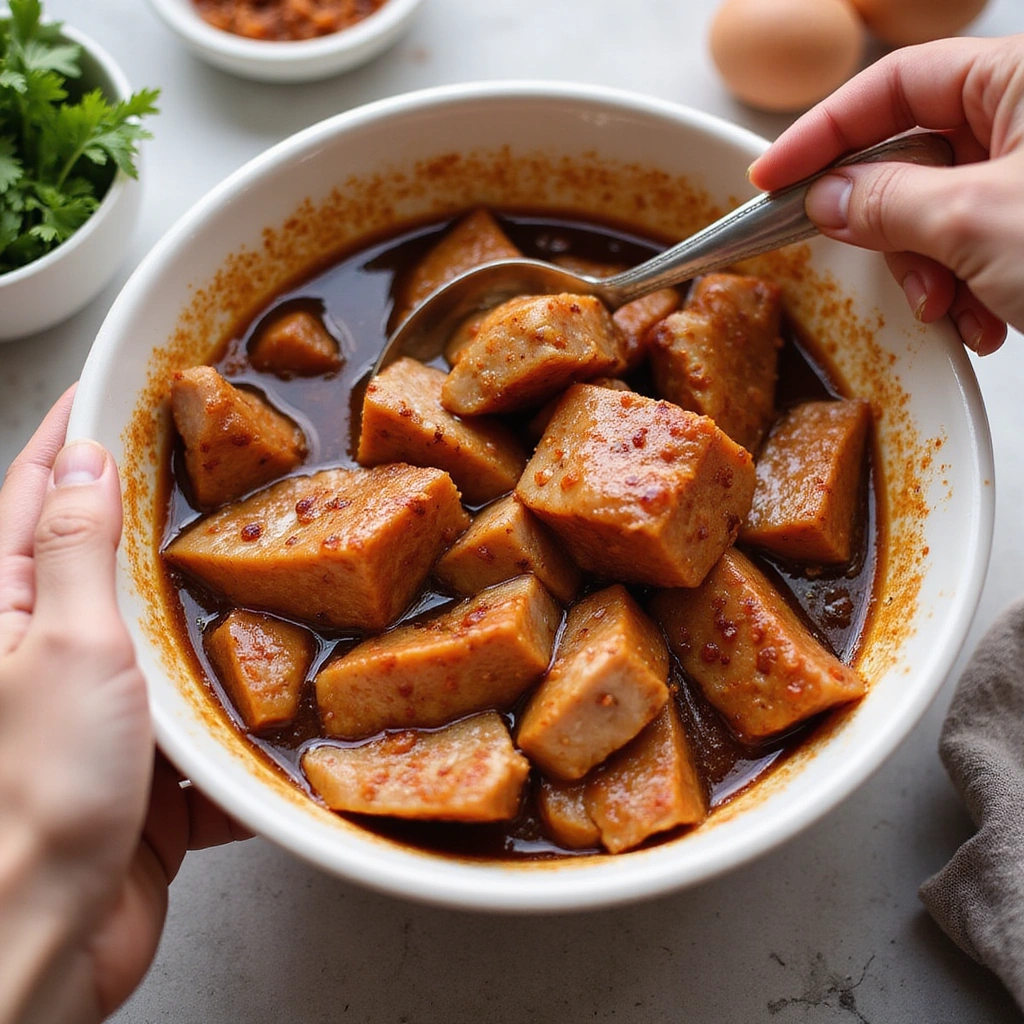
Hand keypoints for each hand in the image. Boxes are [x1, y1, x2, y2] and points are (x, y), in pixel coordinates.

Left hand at [0, 388, 246, 1023]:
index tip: (112, 384)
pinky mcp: (149, 760)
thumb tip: (86, 462)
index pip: (39, 490)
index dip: (75, 433)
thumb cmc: (36, 790)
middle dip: (164, 512)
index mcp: (9, 605)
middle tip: (222, 461)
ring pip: (171, 632)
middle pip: (113, 555)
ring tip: (272, 560)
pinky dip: (238, 703)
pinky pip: (204, 713)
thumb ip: (76, 551)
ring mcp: (104, 705)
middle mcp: (53, 647)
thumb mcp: (63, 645)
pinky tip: (283, 681)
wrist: (49, 933)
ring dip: (216, 610)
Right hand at [748, 34, 1023, 355]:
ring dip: (933, 272)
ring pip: (940, 212)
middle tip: (887, 270)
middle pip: (913, 157)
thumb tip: (830, 196)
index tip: (770, 177)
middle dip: (893, 229)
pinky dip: (969, 290)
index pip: (894, 87)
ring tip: (957, 311)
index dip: (823, 133)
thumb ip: (888, 202)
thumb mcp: (978, 221)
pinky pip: (976, 245)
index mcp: (1022, 80)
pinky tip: (990, 321)